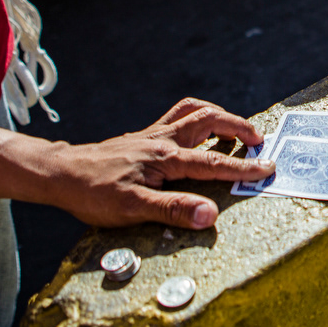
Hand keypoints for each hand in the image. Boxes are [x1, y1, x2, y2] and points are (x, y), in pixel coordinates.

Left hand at [47, 98, 271, 229]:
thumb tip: (209, 215)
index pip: (213, 162)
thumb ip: (173, 210)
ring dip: (219, 115)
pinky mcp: (142, 138)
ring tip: (236, 129)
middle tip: (258, 140)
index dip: (243, 167)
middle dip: (238, 126)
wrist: (60, 174)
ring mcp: (151, 135)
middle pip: (209, 119)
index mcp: (165, 157)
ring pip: (193, 111)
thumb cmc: (92, 193)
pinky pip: (177, 117)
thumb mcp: (132, 208)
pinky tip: (196, 133)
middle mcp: (162, 140)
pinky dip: (196, 118)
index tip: (267, 169)